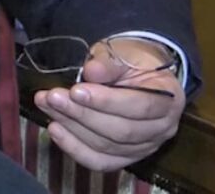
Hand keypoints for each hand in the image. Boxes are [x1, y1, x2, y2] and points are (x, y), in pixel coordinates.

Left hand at [35, 37, 184, 170]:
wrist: (138, 73)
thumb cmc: (131, 62)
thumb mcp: (123, 53)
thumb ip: (109, 63)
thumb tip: (92, 71)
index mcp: (168, 99)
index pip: (140, 106)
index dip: (106, 101)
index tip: (76, 91)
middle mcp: (162, 128)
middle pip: (121, 130)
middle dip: (81, 114)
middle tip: (52, 97)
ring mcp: (145, 147)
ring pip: (108, 146)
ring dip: (72, 127)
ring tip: (47, 106)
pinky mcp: (126, 157)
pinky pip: (100, 161)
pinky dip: (75, 148)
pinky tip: (54, 130)